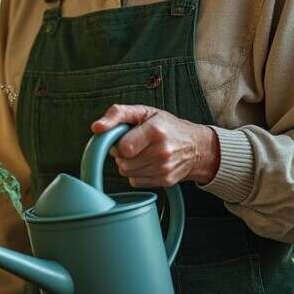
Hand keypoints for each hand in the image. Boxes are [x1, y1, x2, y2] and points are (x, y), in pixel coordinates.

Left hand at [90, 105, 220, 186]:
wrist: (197, 146)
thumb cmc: (167, 126)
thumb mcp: (143, 111)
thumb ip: (117, 114)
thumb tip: (96, 128)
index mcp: (156, 131)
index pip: (123, 148)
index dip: (118, 143)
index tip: (125, 138)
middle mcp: (162, 151)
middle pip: (123, 162)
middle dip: (123, 154)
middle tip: (133, 145)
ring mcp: (165, 169)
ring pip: (127, 173)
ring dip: (128, 164)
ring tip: (141, 153)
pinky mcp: (165, 181)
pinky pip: (135, 182)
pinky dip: (137, 174)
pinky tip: (147, 163)